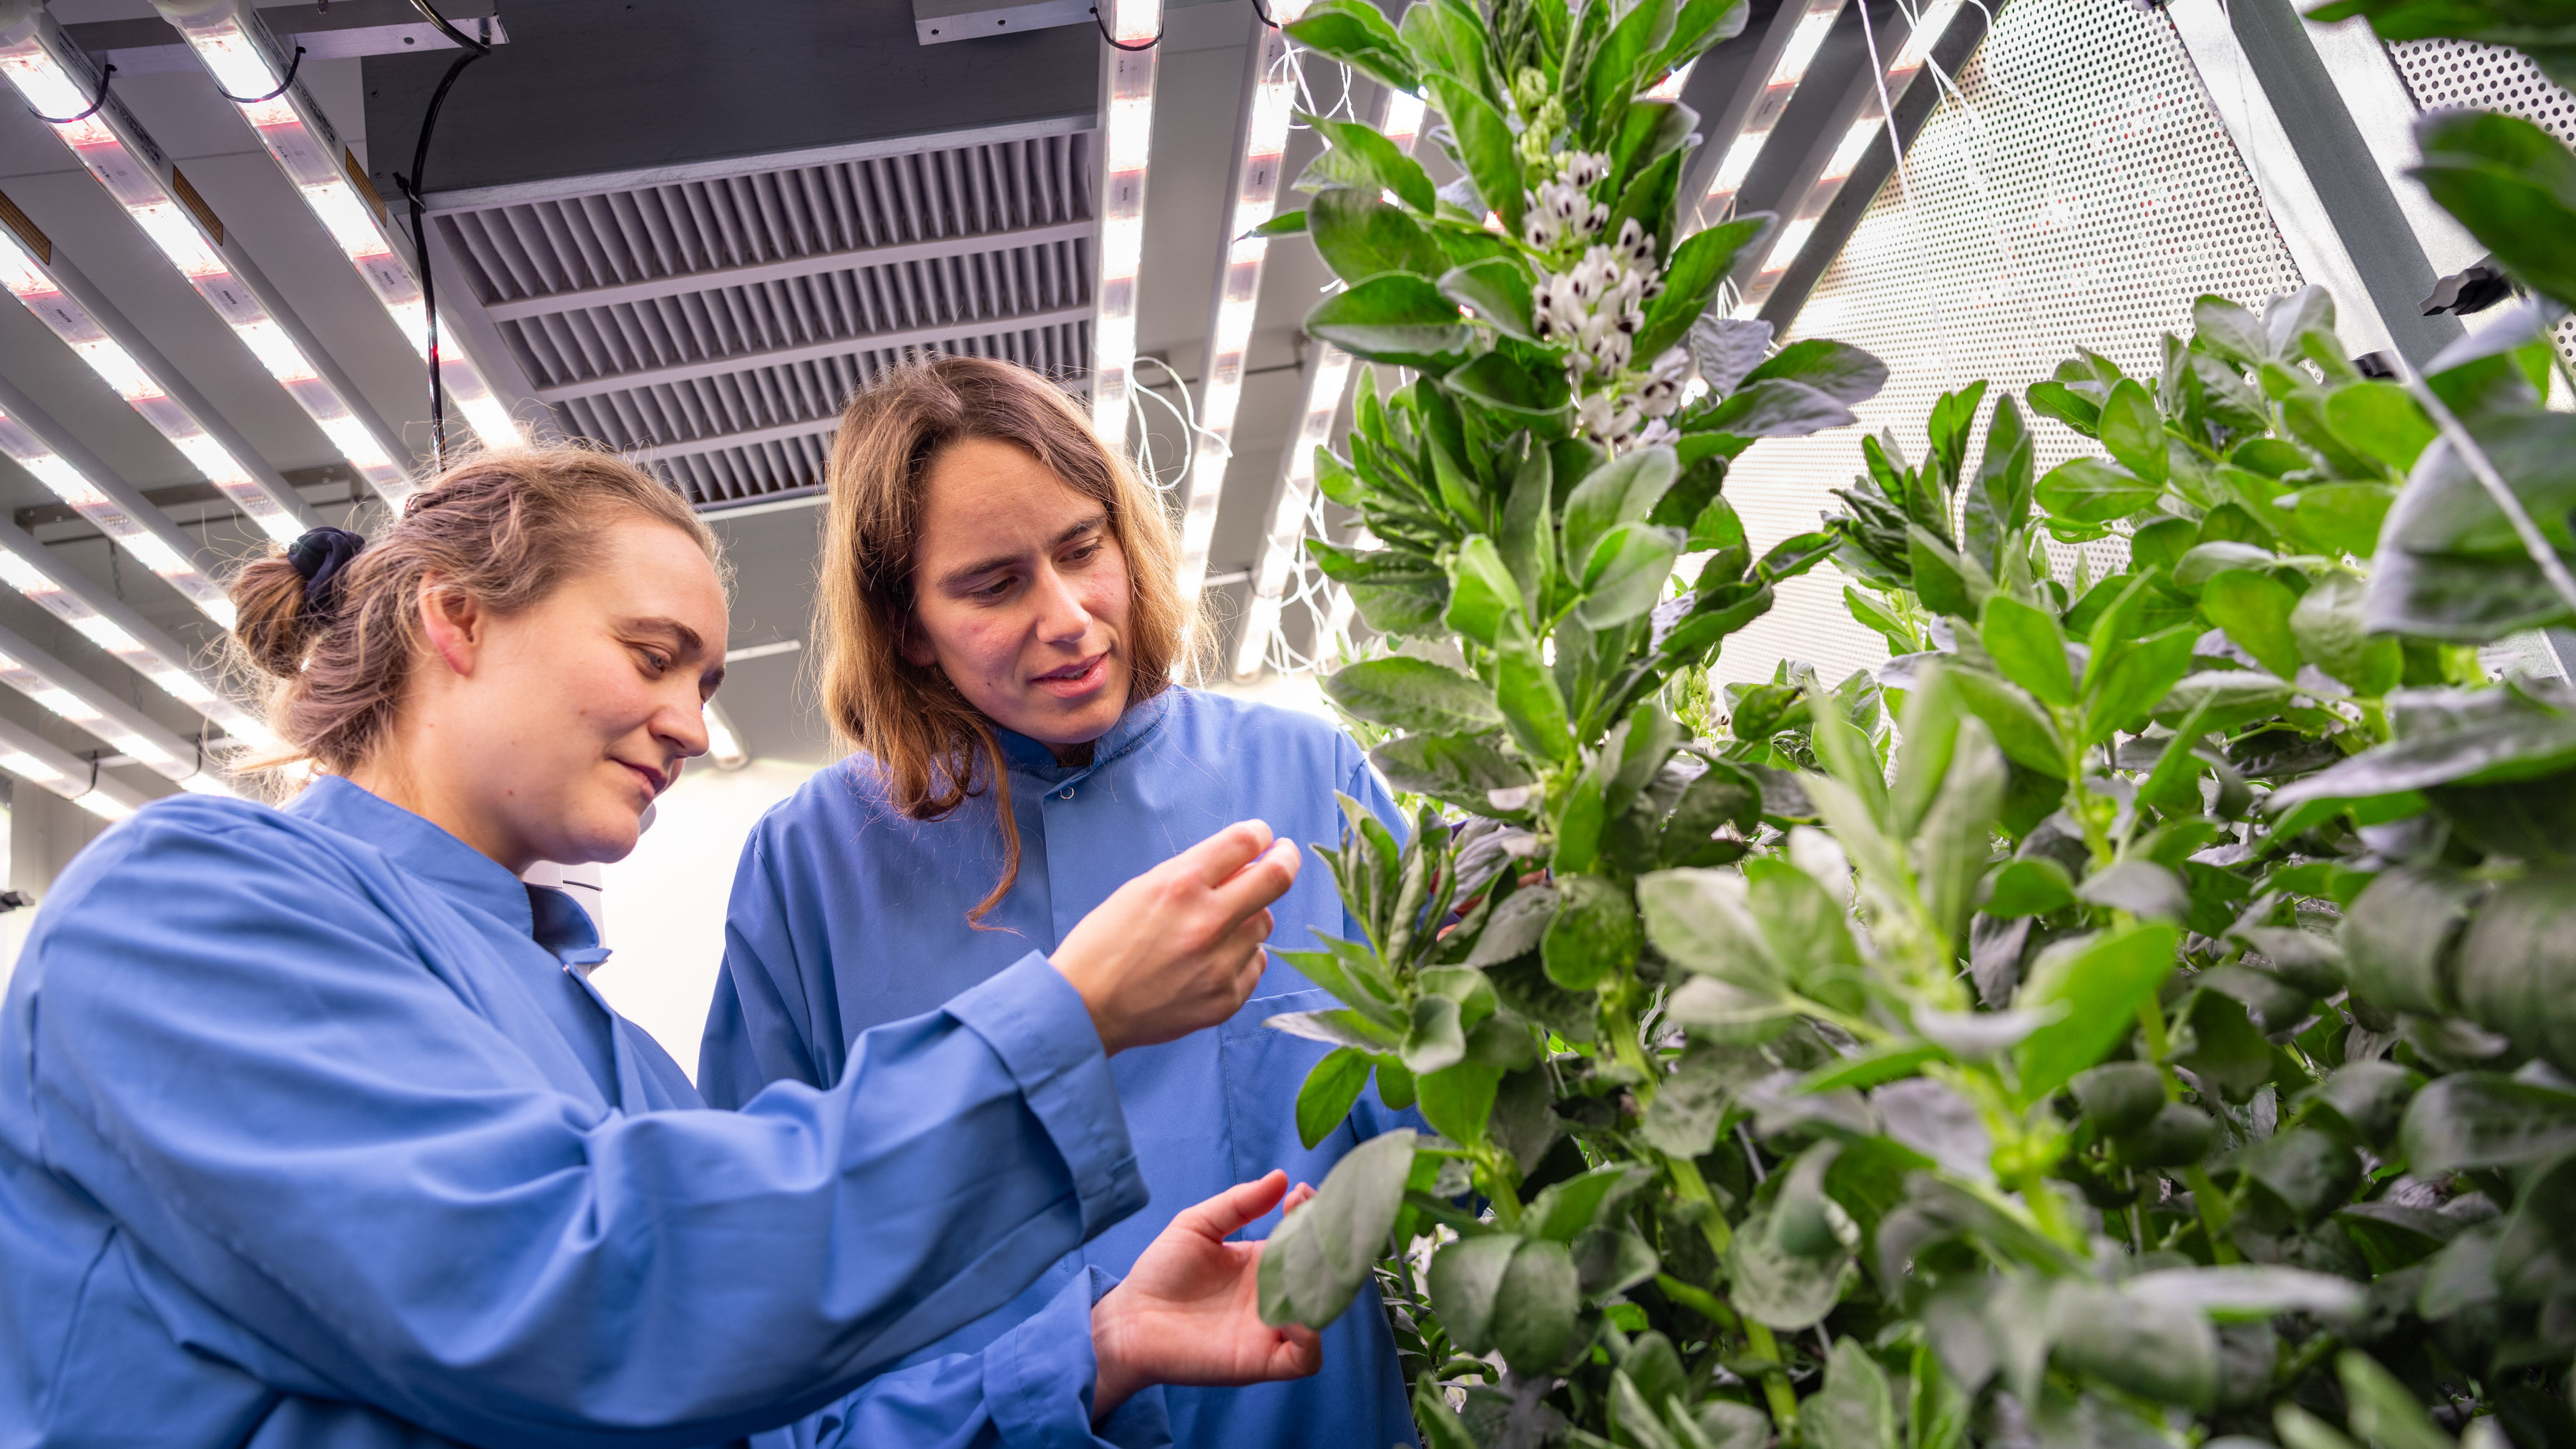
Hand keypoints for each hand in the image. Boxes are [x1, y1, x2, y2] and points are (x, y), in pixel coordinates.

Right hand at [1052, 821, 1299, 1053]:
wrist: (1086, 1008)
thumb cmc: (1106, 943)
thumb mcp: (1141, 890)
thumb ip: (1194, 874)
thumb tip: (1245, 862)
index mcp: (1180, 885)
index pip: (1245, 842)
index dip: (1260, 834)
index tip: (1264, 837)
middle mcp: (1207, 922)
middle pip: (1277, 878)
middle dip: (1286, 859)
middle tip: (1285, 855)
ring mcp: (1219, 964)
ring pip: (1265, 924)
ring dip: (1250, 917)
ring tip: (1217, 928)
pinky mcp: (1226, 998)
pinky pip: (1256, 963)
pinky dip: (1241, 956)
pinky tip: (1211, 961)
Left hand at [1090, 1172, 1323, 1419]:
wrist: (1130, 1320)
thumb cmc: (1160, 1272)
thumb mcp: (1198, 1225)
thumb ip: (1239, 1203)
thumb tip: (1282, 1176)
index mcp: (1263, 1262)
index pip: (1306, 1238)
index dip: (1312, 1215)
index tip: (1300, 1194)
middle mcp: (1274, 1294)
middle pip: (1323, 1275)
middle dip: (1327, 1248)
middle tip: (1314, 1225)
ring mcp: (1272, 1329)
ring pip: (1322, 1315)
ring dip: (1324, 1291)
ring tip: (1306, 1265)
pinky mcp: (1262, 1361)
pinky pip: (1306, 1357)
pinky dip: (1309, 1337)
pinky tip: (1292, 1312)